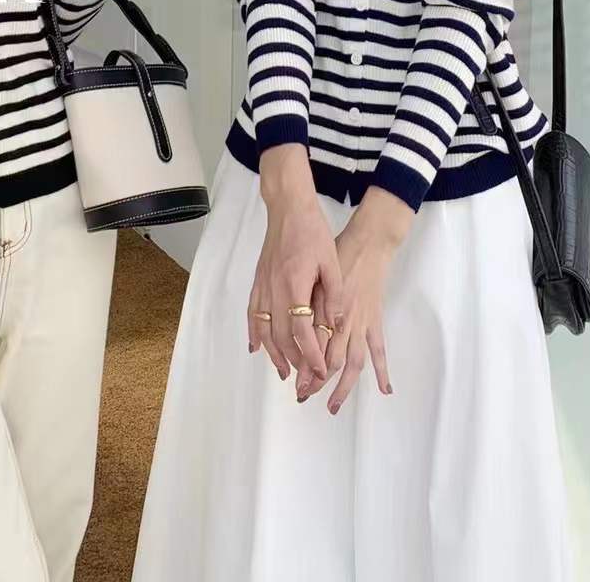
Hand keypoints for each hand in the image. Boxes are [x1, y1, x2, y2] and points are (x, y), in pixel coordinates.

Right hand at [247, 146, 343, 383]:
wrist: (288, 208)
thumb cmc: (313, 232)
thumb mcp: (331, 262)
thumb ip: (334, 294)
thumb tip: (336, 324)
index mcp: (295, 286)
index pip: (303, 331)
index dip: (312, 355)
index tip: (322, 371)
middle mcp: (275, 290)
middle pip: (281, 336)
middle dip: (294, 361)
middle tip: (305, 380)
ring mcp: (263, 286)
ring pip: (264, 328)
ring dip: (273, 353)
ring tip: (284, 372)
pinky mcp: (258, 281)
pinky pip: (252, 313)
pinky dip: (254, 333)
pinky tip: (256, 347)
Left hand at [294, 186, 412, 413]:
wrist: (367, 244)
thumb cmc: (337, 253)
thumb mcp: (316, 275)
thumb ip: (309, 301)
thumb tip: (295, 324)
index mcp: (327, 308)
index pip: (314, 346)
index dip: (304, 366)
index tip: (294, 381)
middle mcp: (345, 321)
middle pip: (330, 359)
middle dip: (316, 381)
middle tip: (303, 396)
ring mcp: (362, 323)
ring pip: (353, 362)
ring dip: (343, 386)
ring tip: (333, 406)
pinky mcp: (375, 321)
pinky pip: (379, 350)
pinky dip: (382, 371)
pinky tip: (385, 390)